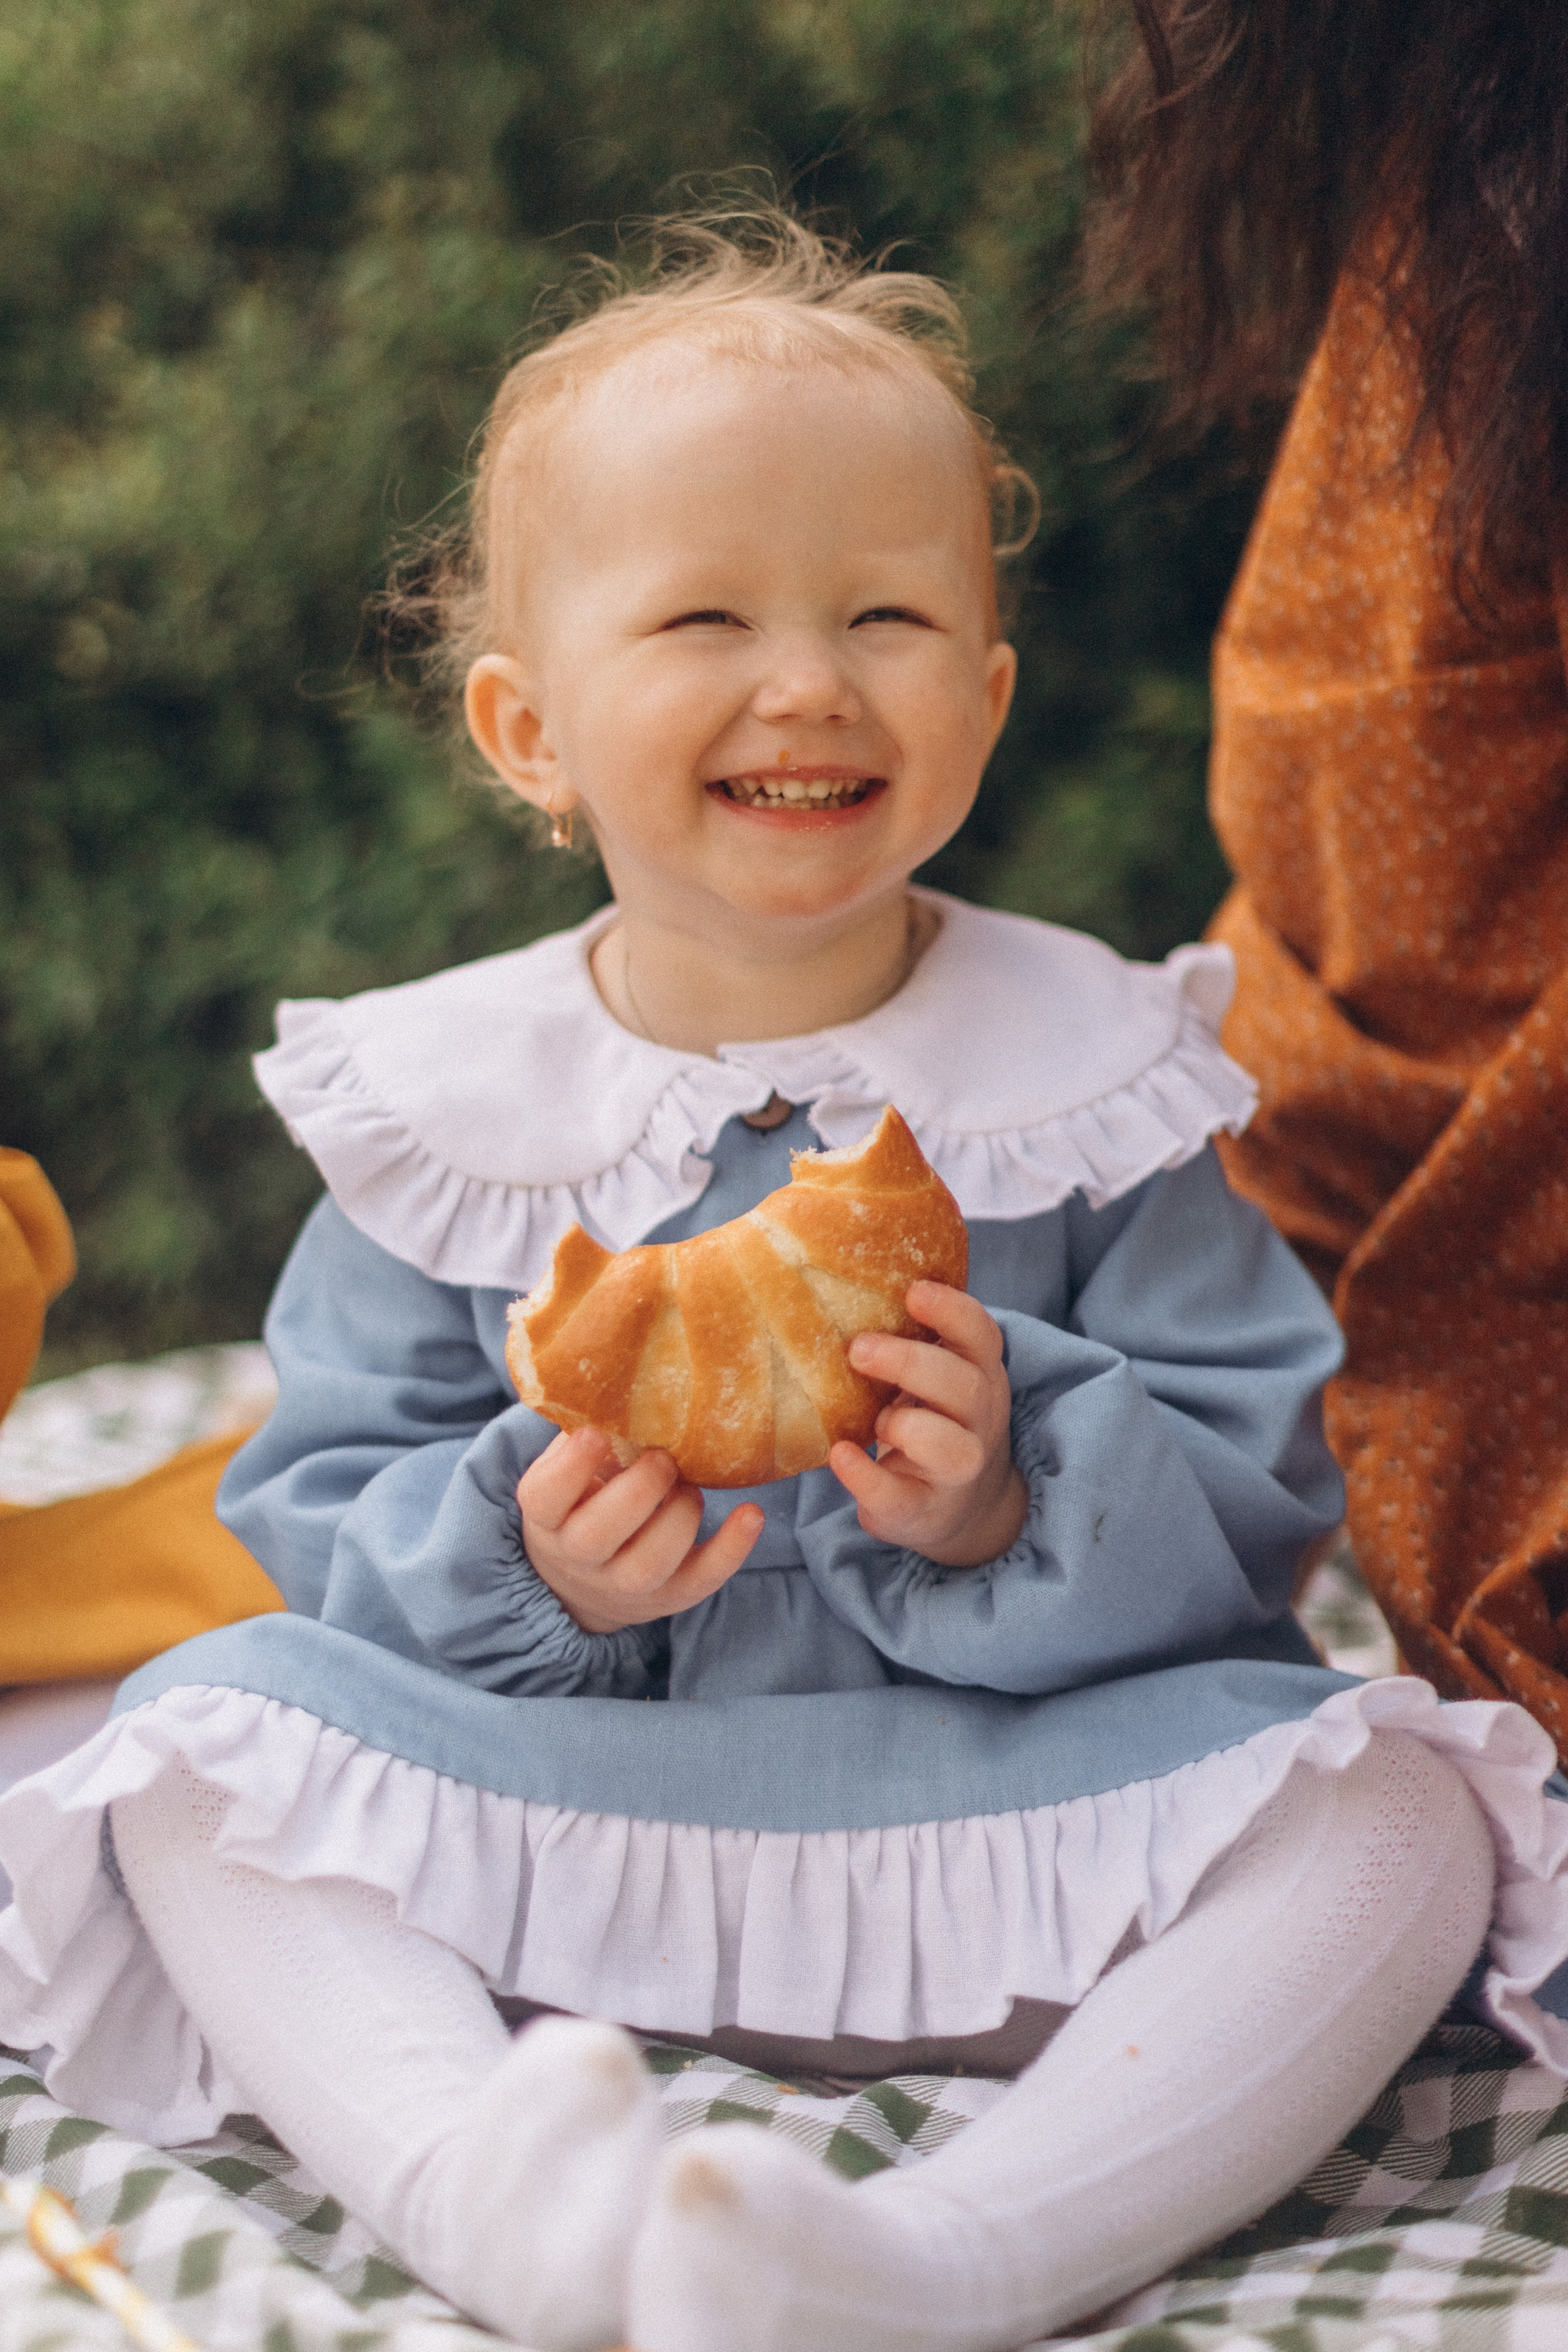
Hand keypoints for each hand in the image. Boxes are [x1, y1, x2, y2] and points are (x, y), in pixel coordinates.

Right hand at [518, 1428, 763, 1633]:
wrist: (583, 1580)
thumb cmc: (582, 1500)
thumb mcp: (566, 1470)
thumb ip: (584, 1433)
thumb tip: (620, 1378)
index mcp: (546, 1516)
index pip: (543, 1497)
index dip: (571, 1466)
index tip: (598, 1433)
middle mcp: (578, 1556)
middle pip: (597, 1535)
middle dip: (637, 1491)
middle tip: (662, 1459)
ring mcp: (623, 1584)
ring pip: (649, 1563)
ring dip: (678, 1517)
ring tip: (689, 1488)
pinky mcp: (670, 1596)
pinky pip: (701, 1580)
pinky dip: (732, 1549)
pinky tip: (751, 1513)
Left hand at [830, 1282, 1026, 1567]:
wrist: (957, 1510)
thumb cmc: (933, 1421)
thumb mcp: (938, 1378)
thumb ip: (914, 1339)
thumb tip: (840, 1274)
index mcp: (980, 1376)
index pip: (982, 1336)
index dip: (952, 1311)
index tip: (913, 1291)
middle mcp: (979, 1421)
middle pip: (963, 1385)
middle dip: (911, 1362)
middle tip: (858, 1348)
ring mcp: (956, 1470)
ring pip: (948, 1444)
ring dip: (904, 1424)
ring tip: (871, 1419)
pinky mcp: (923, 1509)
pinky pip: (899, 1495)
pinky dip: (865, 1476)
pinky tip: (840, 1455)